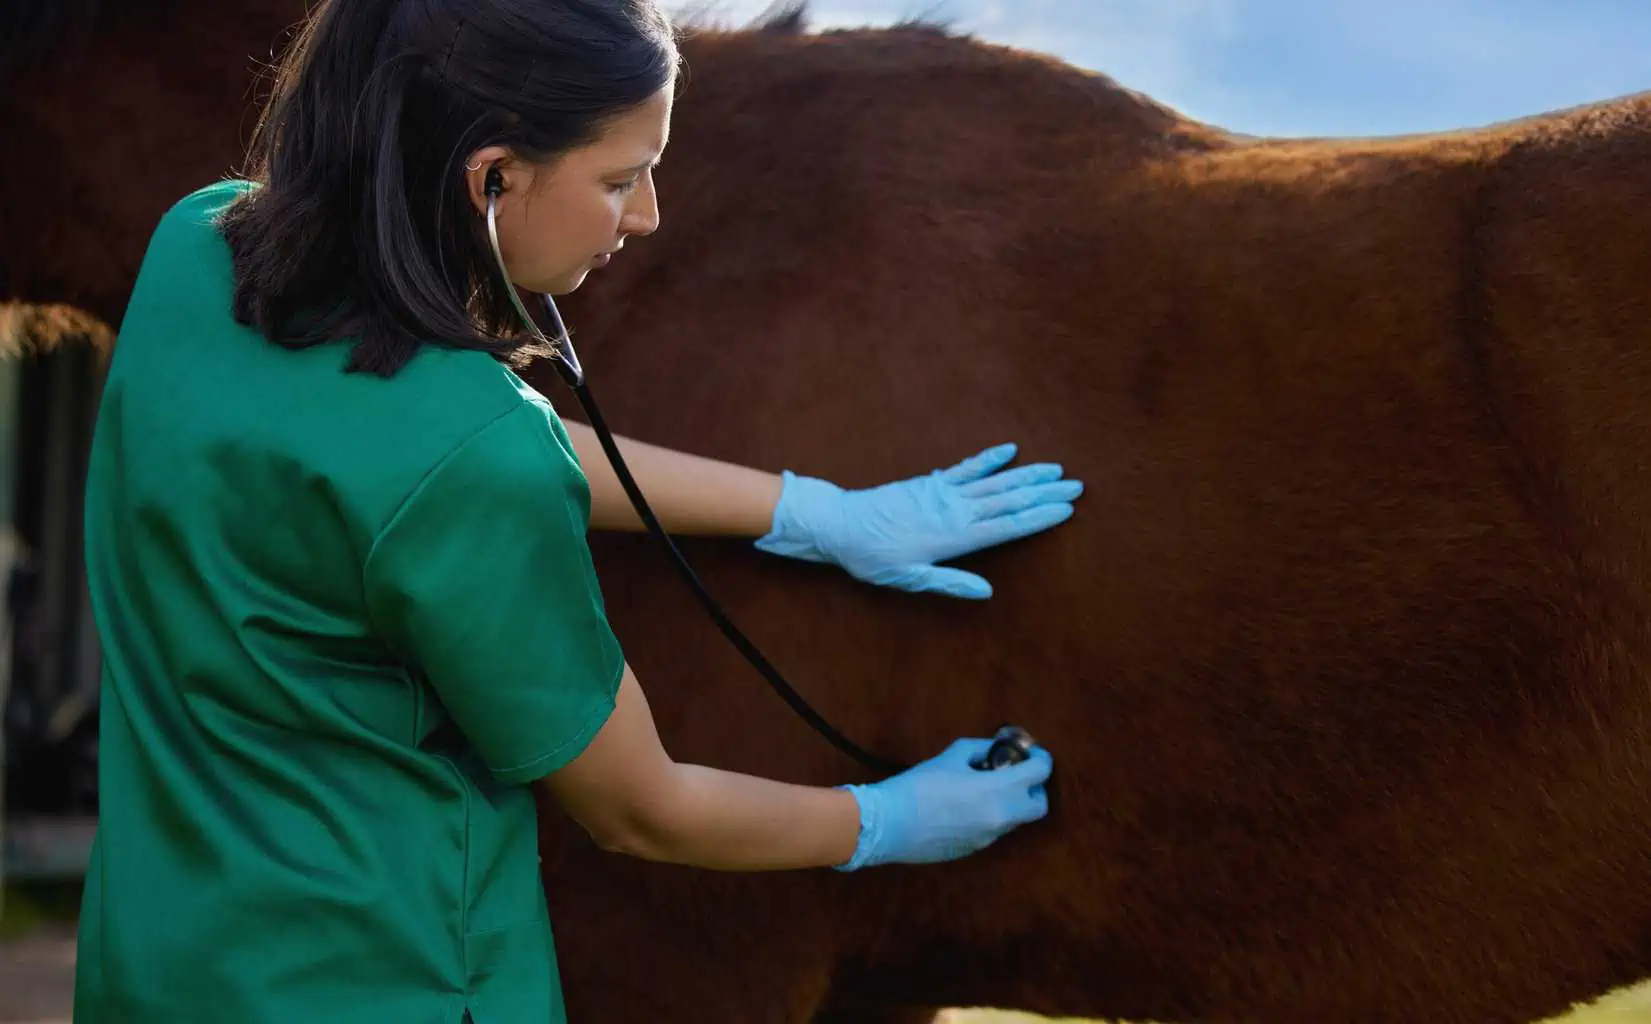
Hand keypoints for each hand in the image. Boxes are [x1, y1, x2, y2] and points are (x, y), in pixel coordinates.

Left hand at [753, 443, 1082, 598]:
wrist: (840, 525)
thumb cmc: (873, 559)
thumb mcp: (909, 579)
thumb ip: (949, 582)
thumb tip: (986, 591)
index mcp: (954, 537)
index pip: (1007, 526)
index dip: (1038, 516)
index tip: (1066, 509)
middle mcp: (955, 510)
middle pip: (1009, 500)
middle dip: (1044, 492)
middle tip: (1077, 486)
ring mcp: (944, 493)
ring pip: (995, 482)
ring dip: (1027, 475)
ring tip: (1056, 469)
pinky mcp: (931, 482)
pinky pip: (967, 468)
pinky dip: (989, 459)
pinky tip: (1010, 450)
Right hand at [835, 738, 1053, 870]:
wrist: (890, 824)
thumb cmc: (920, 785)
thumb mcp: (952, 757)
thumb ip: (980, 750)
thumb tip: (994, 750)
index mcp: (1000, 791)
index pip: (1040, 774)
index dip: (1040, 759)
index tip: (1032, 754)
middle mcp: (1002, 818)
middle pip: (1039, 806)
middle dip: (1034, 788)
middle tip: (1016, 775)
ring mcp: (989, 838)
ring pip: (1016, 820)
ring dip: (1011, 803)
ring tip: (983, 788)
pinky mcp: (975, 849)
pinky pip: (993, 830)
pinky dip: (990, 816)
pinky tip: (964, 807)